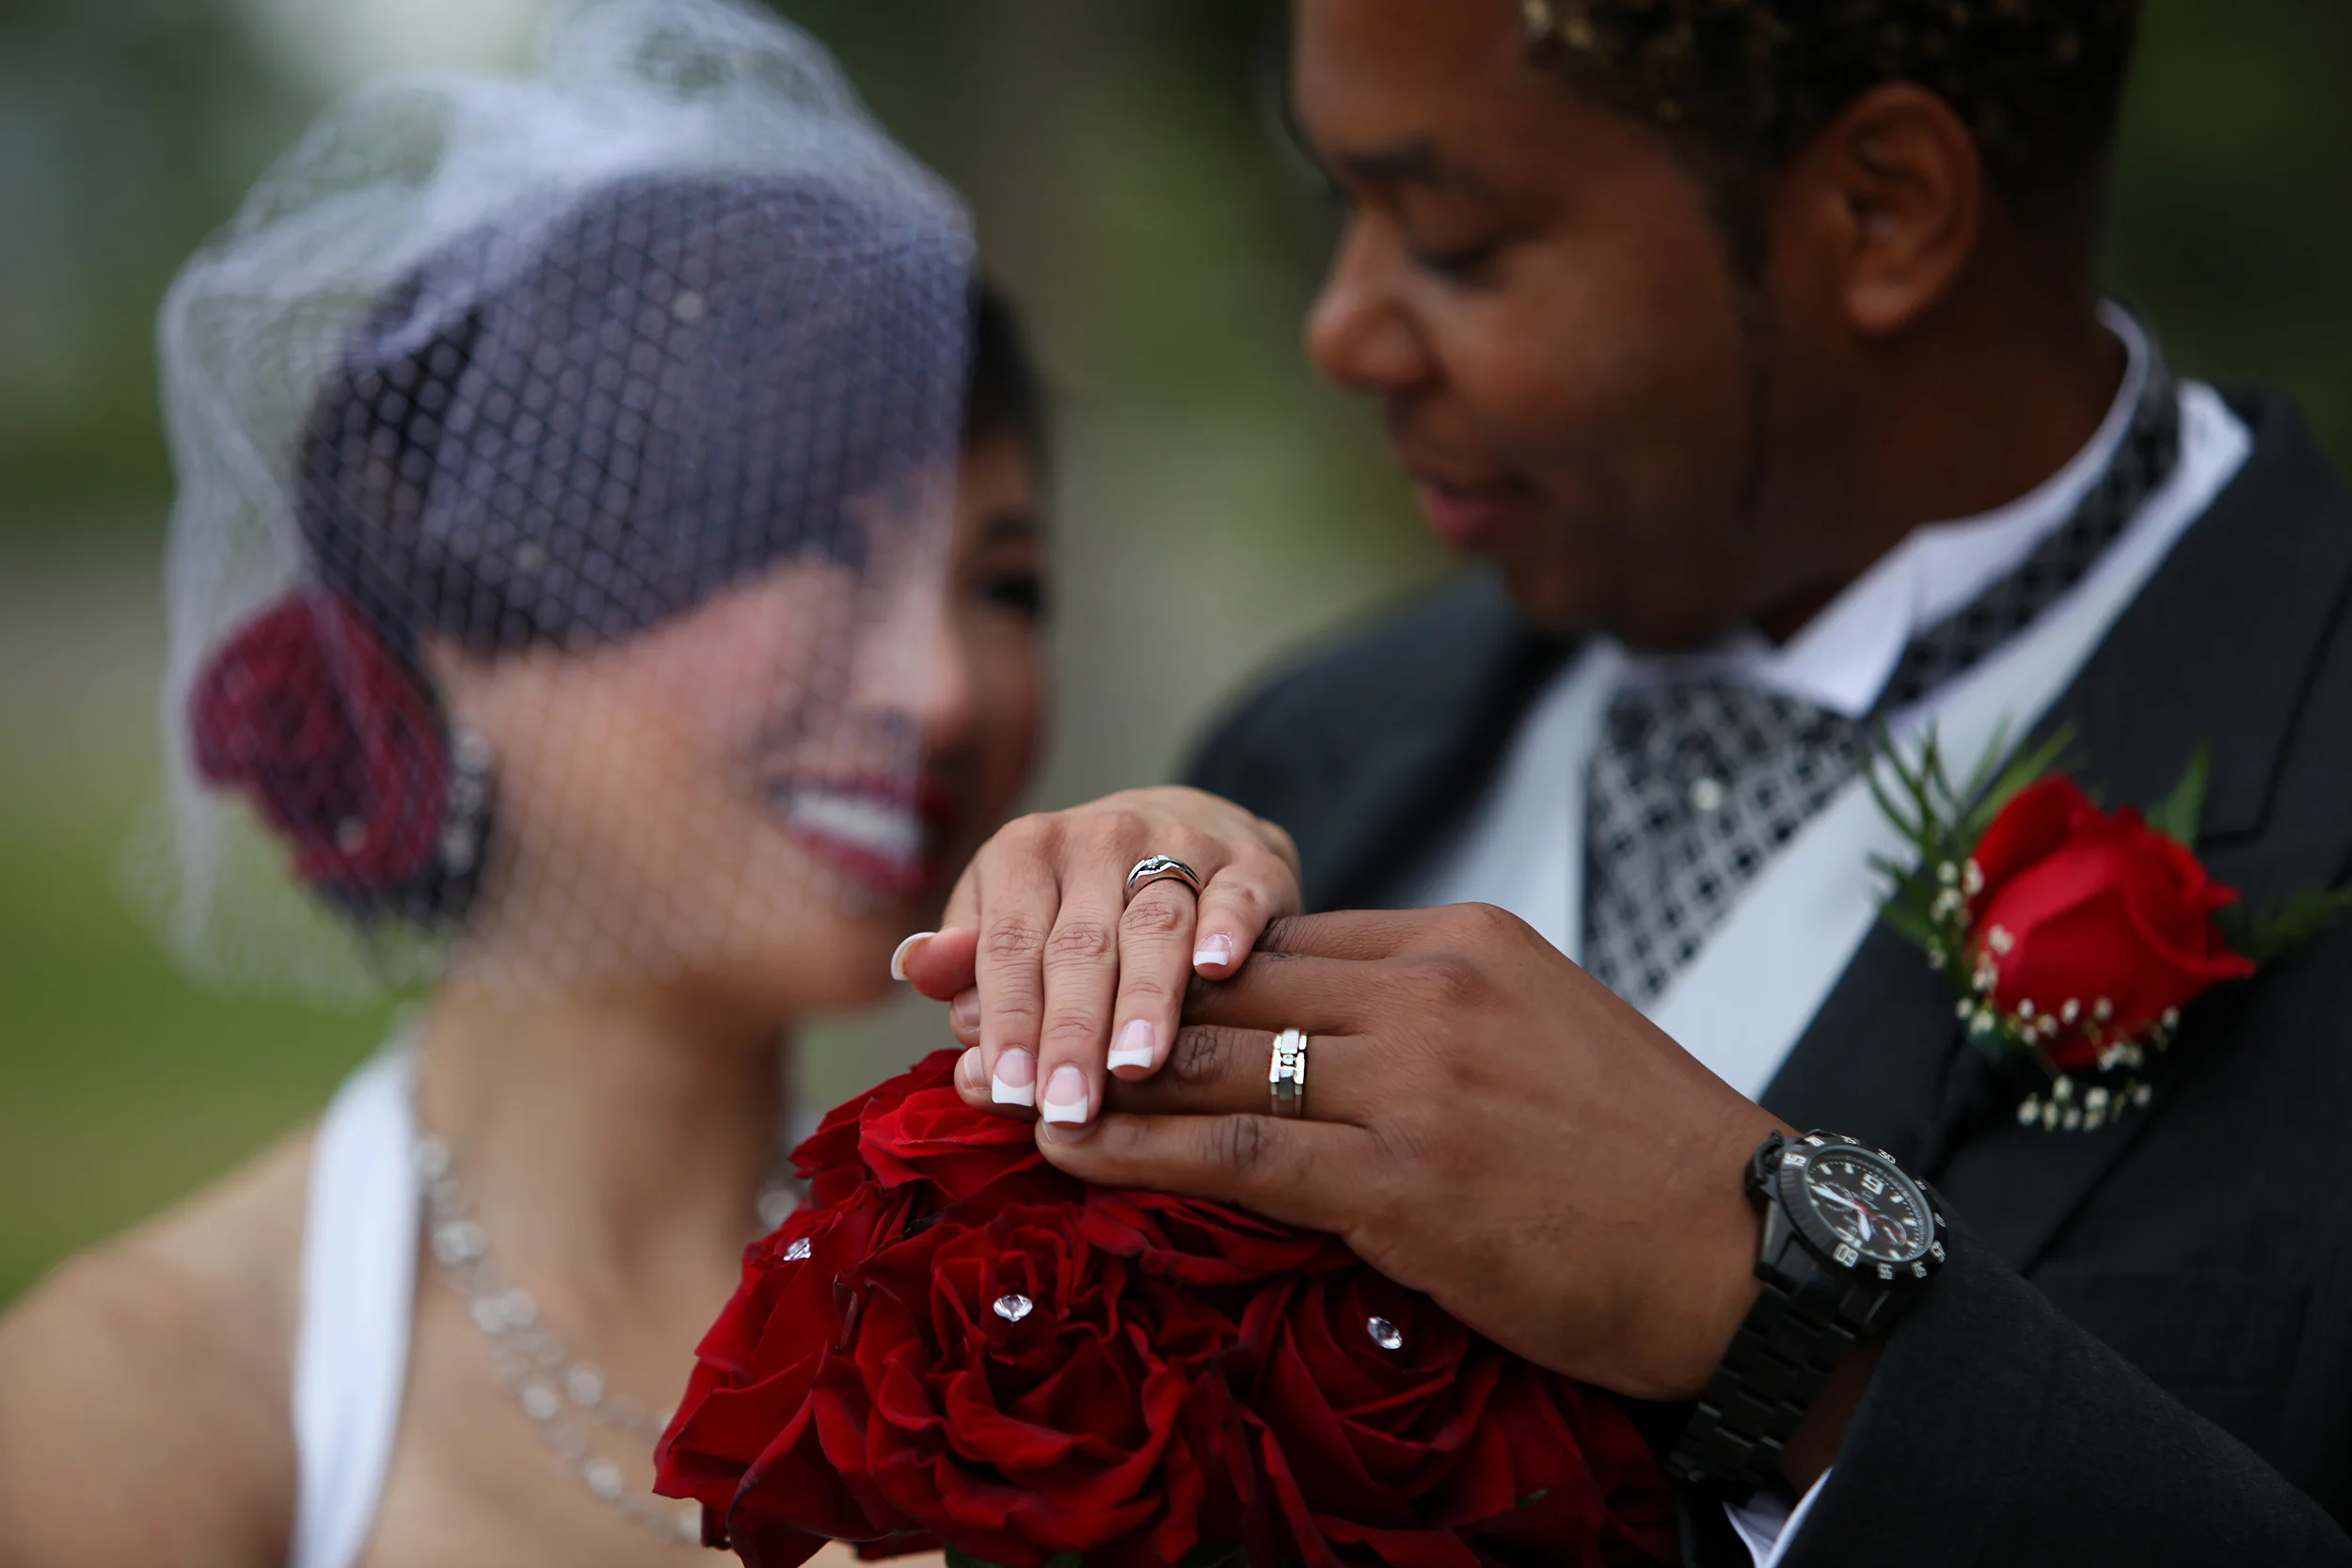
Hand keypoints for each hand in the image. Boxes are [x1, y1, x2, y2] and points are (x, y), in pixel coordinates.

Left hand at [896, 787, 1299, 1127]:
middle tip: (1068, 1105)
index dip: (1007, 1019)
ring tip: (1135, 1065)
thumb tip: (917, 969)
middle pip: (1080, 945)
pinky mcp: (1247, 862)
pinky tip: (1217, 970)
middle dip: (1072, 1031)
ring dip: (1145, 997)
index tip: (1008, 1091)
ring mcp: (1178, 843)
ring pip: (1156, 926)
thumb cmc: (1079, 907)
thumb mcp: (1010, 921)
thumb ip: (966, 964)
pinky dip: (1228, 928)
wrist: (1188, 834)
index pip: (1009, 945)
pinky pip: (1236, 896)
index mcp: (1024, 852)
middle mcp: (1098, 838)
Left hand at [989, 904, 1786, 1402]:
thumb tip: (1315, 1025)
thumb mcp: (1538, 1029)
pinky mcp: (1409, 1181)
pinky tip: (1061, 1149)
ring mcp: (1420, 1079)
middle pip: (1220, 977)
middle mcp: (1430, 987)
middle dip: (1085, 990)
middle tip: (968, 1005)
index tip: (1063, 959)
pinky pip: (1240, 1151)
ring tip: (978, 1079)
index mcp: (1460, 939)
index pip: (1272, 934)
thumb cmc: (1644, 1154)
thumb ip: (1425, 1010)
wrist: (1754, 1251)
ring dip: (1082, 1068)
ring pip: (1213, 1057)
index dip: (1156, 953)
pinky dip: (1137, 1148)